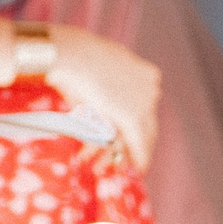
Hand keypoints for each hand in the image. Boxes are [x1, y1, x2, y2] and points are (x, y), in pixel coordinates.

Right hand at [45, 27, 159, 170]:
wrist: (70, 55)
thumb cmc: (78, 56)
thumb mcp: (103, 66)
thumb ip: (112, 82)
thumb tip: (107, 98)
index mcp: (148, 74)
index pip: (147, 106)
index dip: (140, 124)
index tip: (130, 134)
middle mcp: (152, 89)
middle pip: (148, 123)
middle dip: (136, 142)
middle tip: (127, 157)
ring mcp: (144, 103)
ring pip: (143, 136)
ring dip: (129, 153)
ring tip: (118, 166)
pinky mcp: (132, 118)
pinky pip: (138, 143)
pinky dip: (139, 157)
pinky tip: (139, 168)